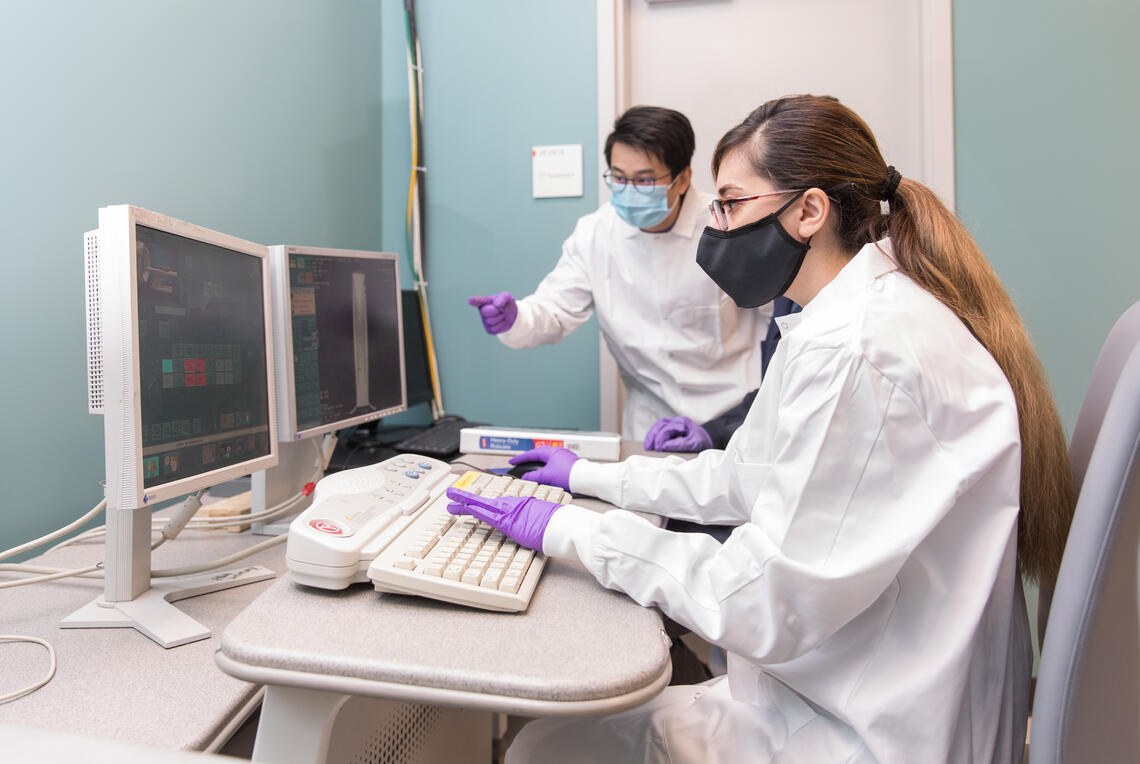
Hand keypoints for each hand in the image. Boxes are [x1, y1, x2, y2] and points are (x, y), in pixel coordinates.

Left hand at [446, 488, 560, 550]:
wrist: (564, 525)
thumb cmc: (558, 524)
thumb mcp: (542, 518)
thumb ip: (532, 519)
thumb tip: (530, 525)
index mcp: (522, 504)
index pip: (497, 503)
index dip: (483, 503)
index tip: (474, 502)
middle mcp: (514, 505)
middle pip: (485, 502)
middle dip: (467, 498)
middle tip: (451, 494)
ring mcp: (511, 512)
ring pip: (482, 506)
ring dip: (464, 504)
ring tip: (449, 503)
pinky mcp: (509, 522)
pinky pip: (487, 515)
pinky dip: (474, 510)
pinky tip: (463, 508)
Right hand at [467, 292, 517, 334]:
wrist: (511, 315)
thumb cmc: (505, 304)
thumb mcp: (506, 297)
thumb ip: (502, 298)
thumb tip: (497, 305)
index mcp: (484, 302)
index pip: (478, 301)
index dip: (474, 301)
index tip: (469, 301)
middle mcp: (482, 311)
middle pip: (485, 312)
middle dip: (496, 310)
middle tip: (501, 309)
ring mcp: (485, 322)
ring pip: (491, 321)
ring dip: (501, 317)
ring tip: (502, 314)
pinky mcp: (489, 330)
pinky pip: (495, 329)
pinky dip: (502, 325)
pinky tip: (502, 321)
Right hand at [509, 446, 579, 490]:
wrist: (585, 478)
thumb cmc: (568, 475)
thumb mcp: (546, 476)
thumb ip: (533, 477)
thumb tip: (525, 477)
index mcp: (550, 452)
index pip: (531, 454)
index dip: (520, 458)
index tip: (512, 461)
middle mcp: (557, 451)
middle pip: (539, 454)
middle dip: (529, 459)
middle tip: (521, 463)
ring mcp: (563, 456)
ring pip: (547, 459)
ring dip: (538, 463)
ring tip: (531, 469)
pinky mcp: (568, 463)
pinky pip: (553, 463)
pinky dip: (546, 467)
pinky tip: (546, 473)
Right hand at [643, 416, 713, 451]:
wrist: (707, 440)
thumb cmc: (702, 442)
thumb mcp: (695, 444)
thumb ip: (681, 445)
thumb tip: (665, 447)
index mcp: (684, 423)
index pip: (669, 429)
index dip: (662, 440)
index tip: (659, 449)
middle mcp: (677, 421)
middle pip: (661, 425)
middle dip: (655, 437)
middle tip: (651, 448)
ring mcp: (673, 423)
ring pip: (658, 425)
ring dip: (651, 435)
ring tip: (647, 446)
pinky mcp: (669, 428)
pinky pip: (658, 428)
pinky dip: (652, 435)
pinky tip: (649, 443)